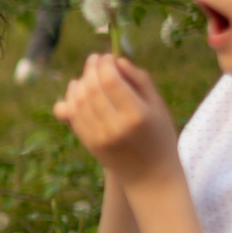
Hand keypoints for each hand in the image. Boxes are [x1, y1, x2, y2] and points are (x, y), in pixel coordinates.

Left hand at [54, 54, 179, 186]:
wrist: (150, 176)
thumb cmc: (160, 136)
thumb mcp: (158, 106)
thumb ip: (139, 80)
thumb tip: (117, 60)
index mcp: (137, 115)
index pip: (111, 81)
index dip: (104, 64)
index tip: (105, 56)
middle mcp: (116, 127)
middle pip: (92, 89)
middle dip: (90, 70)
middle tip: (94, 60)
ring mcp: (99, 137)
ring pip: (78, 102)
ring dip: (78, 83)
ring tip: (86, 75)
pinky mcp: (89, 144)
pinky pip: (73, 116)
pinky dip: (71, 99)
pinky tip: (78, 91)